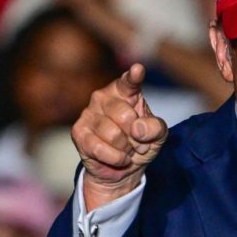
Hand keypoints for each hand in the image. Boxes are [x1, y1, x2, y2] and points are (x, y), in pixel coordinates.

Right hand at [71, 63, 166, 209]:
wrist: (123, 167)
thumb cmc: (140, 143)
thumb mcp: (158, 135)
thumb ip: (156, 127)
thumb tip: (138, 129)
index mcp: (125, 92)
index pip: (129, 82)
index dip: (133, 77)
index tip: (138, 70)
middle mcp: (103, 97)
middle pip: (125, 116)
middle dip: (136, 136)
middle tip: (137, 142)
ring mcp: (88, 113)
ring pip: (113, 135)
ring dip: (126, 149)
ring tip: (127, 149)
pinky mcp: (78, 132)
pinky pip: (100, 148)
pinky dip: (115, 158)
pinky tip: (118, 158)